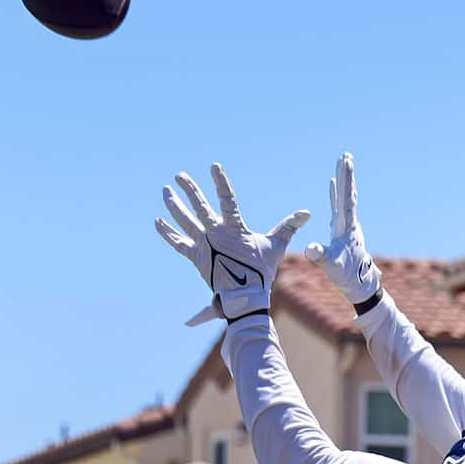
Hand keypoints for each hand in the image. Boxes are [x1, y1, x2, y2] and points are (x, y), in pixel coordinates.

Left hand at [155, 163, 310, 325]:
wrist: (244, 297)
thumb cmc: (261, 271)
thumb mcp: (275, 246)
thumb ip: (288, 226)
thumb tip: (307, 213)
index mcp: (234, 228)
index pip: (228, 199)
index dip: (221, 182)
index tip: (213, 166)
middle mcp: (215, 233)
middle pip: (199, 206)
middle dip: (189, 189)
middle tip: (180, 175)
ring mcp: (203, 245)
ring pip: (185, 221)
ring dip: (174, 206)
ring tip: (165, 191)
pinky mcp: (195, 257)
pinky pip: (177, 243)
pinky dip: (167, 232)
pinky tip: (157, 221)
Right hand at [309, 152, 381, 304]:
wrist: (359, 285)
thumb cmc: (345, 275)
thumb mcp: (330, 265)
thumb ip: (320, 256)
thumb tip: (310, 248)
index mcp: (346, 226)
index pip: (346, 197)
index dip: (345, 179)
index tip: (345, 161)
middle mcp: (349, 222)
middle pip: (348, 193)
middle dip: (346, 174)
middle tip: (346, 155)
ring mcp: (346, 225)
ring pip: (345, 197)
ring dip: (343, 181)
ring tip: (342, 163)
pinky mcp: (342, 230)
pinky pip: (338, 206)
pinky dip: (336, 194)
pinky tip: (332, 185)